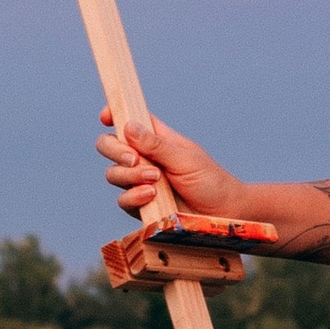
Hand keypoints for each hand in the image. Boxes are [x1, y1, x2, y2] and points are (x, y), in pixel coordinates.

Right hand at [96, 106, 236, 220]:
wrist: (223, 214)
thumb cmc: (211, 181)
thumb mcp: (185, 158)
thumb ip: (155, 145)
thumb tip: (128, 126)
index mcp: (156, 140)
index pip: (130, 121)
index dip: (114, 115)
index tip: (106, 117)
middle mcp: (145, 159)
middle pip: (110, 145)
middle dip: (115, 150)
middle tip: (134, 159)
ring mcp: (140, 182)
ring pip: (113, 174)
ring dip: (129, 176)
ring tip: (155, 180)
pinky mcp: (141, 205)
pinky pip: (123, 200)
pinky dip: (134, 197)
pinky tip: (152, 196)